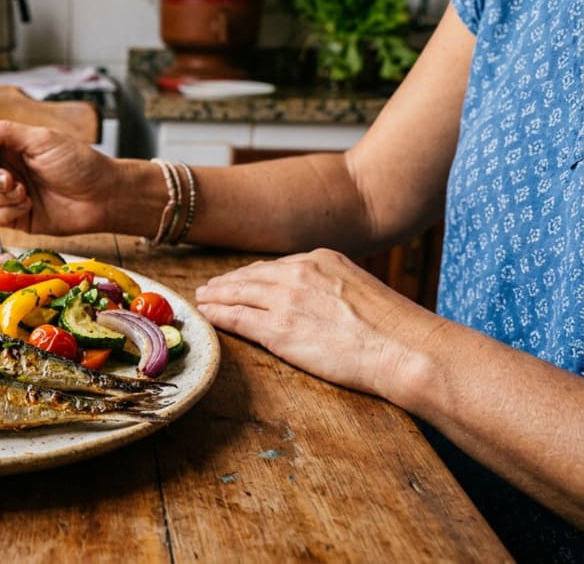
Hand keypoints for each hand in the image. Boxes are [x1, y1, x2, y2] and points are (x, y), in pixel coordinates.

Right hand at [0, 117, 149, 235]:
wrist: (102, 197)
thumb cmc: (79, 164)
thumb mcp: (41, 140)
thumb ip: (4, 133)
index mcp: (12, 145)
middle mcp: (8, 168)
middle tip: (8, 177)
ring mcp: (11, 193)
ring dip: (1, 194)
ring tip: (25, 191)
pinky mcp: (16, 216)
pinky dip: (9, 211)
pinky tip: (29, 204)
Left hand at [194, 248, 443, 400]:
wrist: (405, 348)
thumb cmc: (394, 328)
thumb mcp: (359, 288)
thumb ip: (331, 286)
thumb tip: (318, 299)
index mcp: (321, 259)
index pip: (275, 266)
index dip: (251, 275)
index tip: (238, 280)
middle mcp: (299, 273)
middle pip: (250, 276)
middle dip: (227, 282)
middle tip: (209, 288)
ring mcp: (286, 300)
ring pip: (238, 293)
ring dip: (215, 296)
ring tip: (203, 300)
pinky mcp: (279, 330)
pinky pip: (237, 318)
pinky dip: (218, 315)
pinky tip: (208, 316)